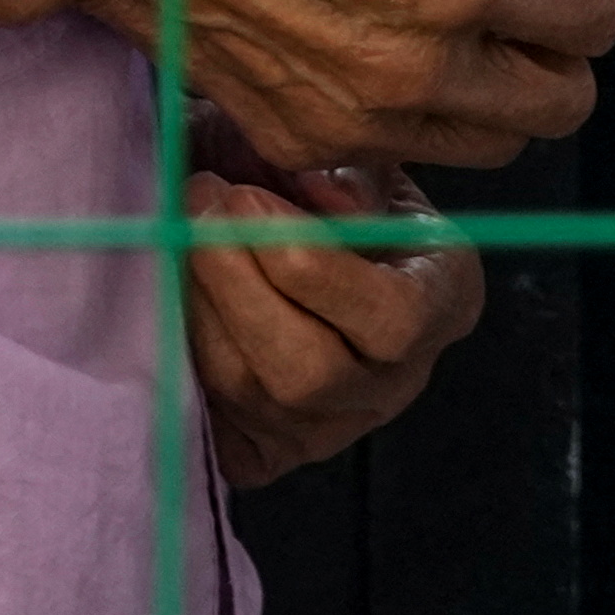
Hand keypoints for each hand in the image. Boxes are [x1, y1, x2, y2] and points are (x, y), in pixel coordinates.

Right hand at [84, 0, 614, 171]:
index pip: (591, 19)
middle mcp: (415, 65)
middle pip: (561, 105)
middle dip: (563, 48)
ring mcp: (357, 117)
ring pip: (494, 142)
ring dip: (500, 87)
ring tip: (457, 20)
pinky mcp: (304, 138)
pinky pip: (406, 147)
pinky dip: (422, 109)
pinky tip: (384, 41)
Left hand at [179, 113, 486, 484]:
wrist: (293, 237)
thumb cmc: (326, 187)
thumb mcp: (353, 160)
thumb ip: (344, 176)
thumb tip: (310, 191)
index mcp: (443, 301)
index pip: (394, 318)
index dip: (313, 266)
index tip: (244, 196)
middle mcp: (395, 381)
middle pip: (313, 370)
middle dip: (237, 283)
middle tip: (197, 203)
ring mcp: (331, 428)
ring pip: (257, 395)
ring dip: (201, 310)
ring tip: (175, 232)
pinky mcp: (269, 454)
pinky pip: (217, 428)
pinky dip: (183, 361)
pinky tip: (170, 293)